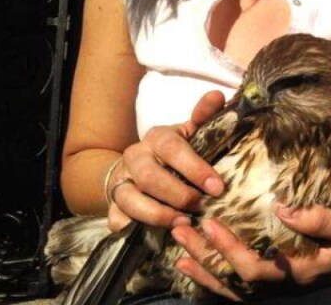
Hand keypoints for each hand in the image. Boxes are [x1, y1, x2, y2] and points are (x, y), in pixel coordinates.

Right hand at [107, 91, 225, 231]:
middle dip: (179, 195)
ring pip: (131, 200)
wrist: (138, 168)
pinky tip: (155, 235)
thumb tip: (218, 95)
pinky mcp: (113, 205)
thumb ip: (205, 117)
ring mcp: (122, 182)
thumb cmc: (175, 154)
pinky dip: (133, 228)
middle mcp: (136, 158)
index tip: (217, 187)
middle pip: (151, 178)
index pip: (173, 149)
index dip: (195, 169)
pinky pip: (117, 220)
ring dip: (159, 215)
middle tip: (201, 207)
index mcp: (157, 138)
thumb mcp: (191, 135)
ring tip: (183, 223)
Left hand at [171, 205, 330, 300]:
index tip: (209, 223)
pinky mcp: (276, 277)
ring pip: (230, 286)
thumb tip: (281, 207)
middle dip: (203, 256)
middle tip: (179, 229)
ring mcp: (278, 285)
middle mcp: (283, 285)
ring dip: (202, 267)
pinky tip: (194, 263)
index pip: (253, 268)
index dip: (228, 249)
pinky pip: (238, 284)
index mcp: (298, 273)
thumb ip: (320, 219)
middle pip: (232, 280)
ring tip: (176, 246)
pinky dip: (213, 275)